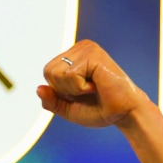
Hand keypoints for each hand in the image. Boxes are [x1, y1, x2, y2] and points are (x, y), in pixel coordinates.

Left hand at [37, 40, 151, 129]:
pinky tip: (97, 85)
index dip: (60, 90)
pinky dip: (81, 88)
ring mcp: (87, 48)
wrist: (125, 114)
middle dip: (65, 90)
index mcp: (73, 56)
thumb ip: (51, 100)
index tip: (81, 93)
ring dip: (73, 89)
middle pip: (49, 72)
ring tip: (93, 87)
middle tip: (87, 91)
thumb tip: (38, 88)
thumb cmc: (100, 109)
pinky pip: (70, 75)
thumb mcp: (68, 108)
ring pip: (57, 73)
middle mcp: (79, 48)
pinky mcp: (93, 54)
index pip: (47, 72)